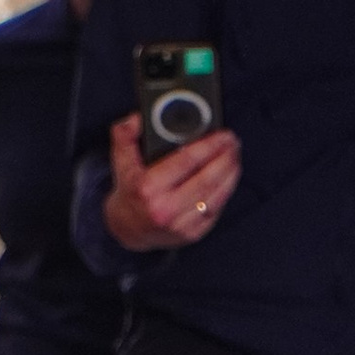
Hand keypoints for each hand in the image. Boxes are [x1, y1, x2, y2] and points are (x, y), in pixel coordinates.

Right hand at [103, 112, 241, 252]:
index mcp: (147, 188)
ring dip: (231, 173)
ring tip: (234, 156)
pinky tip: (230, 177)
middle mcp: (164, 209)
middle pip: (206, 179)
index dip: (209, 145)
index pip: (186, 161)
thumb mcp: (120, 160)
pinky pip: (216, 210)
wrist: (128, 229)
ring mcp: (180, 225)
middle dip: (226, 157)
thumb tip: (138, 119)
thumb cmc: (130, 191)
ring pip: (215, 195)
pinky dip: (226, 191)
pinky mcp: (192, 234)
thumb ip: (124, 134)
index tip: (222, 134)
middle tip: (233, 142)